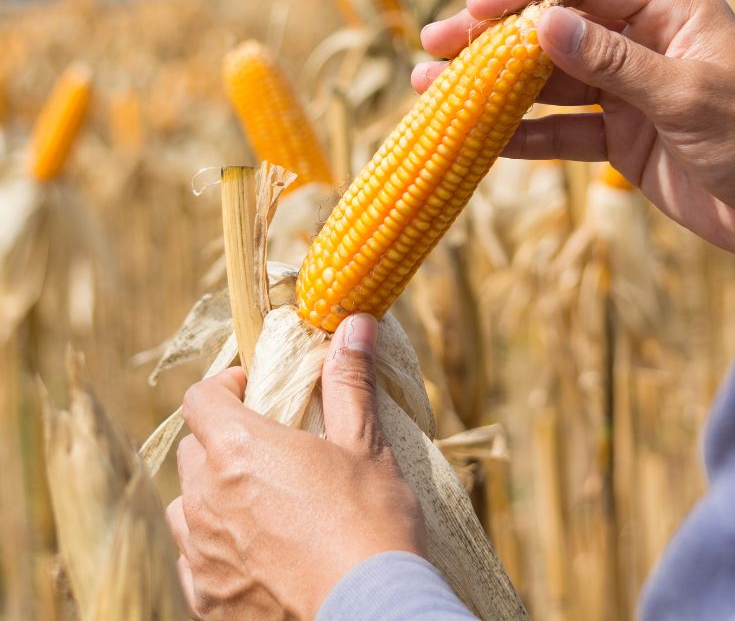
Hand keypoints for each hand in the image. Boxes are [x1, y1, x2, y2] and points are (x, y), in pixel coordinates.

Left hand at [166, 314, 424, 620]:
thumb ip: (349, 380)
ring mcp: (201, 554)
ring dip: (209, 493)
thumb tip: (355, 323)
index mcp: (239, 449)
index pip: (200, 398)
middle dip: (220, 438)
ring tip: (253, 499)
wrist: (368, 610)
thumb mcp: (364, 443)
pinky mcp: (206, 599)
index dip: (224, 386)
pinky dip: (212, 546)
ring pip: (184, 507)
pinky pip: (191, 560)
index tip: (255, 389)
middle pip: (192, 450)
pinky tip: (251, 551)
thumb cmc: (370, 520)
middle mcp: (206, 498)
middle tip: (263, 444)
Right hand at [417, 0, 734, 255]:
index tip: (474, 11)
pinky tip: (482, 140)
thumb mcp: (689, 96)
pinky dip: (523, 136)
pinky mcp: (618, 137)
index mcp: (669, 12)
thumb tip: (544, 27)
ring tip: (435, 89)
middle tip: (434, 46)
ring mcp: (626, 93)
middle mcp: (642, 44)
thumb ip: (615, 62)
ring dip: (495, 89)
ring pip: (549, 83)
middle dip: (493, 40)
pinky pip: (561, 131)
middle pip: (555, 32)